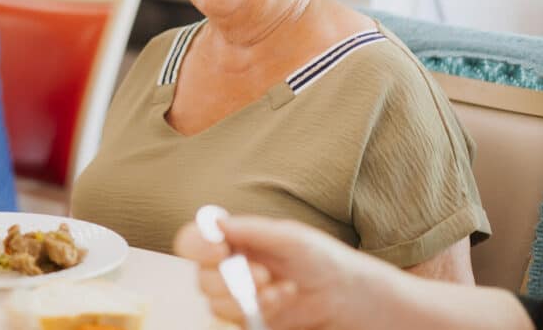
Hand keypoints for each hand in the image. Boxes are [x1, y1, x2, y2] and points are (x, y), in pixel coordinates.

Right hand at [174, 216, 376, 329]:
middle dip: (229, 279)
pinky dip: (257, 312)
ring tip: (280, 289)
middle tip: (262, 274)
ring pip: (216, 304)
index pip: (194, 241)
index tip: (219, 249)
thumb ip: (252, 231)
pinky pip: (233, 322)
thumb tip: (216, 223)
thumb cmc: (321, 259)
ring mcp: (240, 297)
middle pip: (201, 278)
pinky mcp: (251, 321)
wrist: (348, 296)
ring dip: (245, 299)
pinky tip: (281, 301)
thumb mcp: (290, 238)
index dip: (197, 246)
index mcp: (234, 241)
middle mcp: (230, 268)